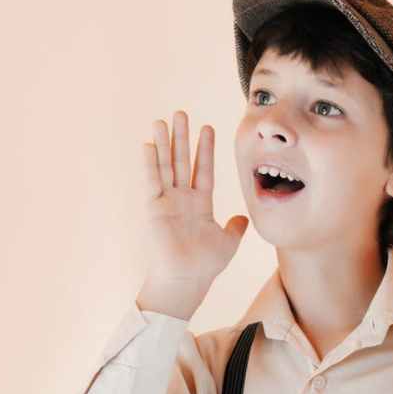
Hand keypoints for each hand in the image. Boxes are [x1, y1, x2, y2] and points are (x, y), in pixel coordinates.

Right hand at [139, 110, 248, 296]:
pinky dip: (150, 164)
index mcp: (200, 203)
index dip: (205, 149)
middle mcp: (182, 198)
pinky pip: (152, 182)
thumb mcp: (228, 242)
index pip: (203, 169)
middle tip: (181, 113)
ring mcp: (167, 202)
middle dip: (182, 137)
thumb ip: (236, 227)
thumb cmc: (205, 265)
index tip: (208, 128)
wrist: (187, 280)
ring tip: (162, 120)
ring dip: (164, 143)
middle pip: (181, 161)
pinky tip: (148, 145)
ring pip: (165, 166)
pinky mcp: (154, 209)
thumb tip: (244, 219)